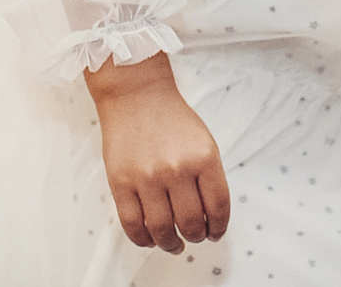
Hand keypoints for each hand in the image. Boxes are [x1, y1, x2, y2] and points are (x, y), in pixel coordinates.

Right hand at [85, 57, 231, 251]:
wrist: (137, 95)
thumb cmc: (172, 119)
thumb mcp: (204, 142)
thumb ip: (209, 177)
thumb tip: (210, 215)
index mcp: (204, 158)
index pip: (218, 206)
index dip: (219, 227)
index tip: (216, 233)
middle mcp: (177, 169)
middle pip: (191, 223)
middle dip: (196, 236)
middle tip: (195, 237)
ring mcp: (147, 178)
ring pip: (162, 229)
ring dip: (171, 243)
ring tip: (174, 244)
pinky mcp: (121, 183)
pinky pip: (132, 224)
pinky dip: (143, 239)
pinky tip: (150, 238)